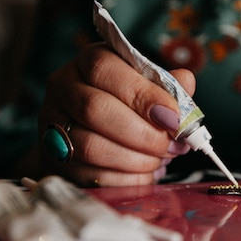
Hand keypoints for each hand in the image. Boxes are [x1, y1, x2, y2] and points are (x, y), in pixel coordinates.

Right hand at [38, 43, 193, 186]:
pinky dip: (126, 179)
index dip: (143, 95)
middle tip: (173, 146)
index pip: (105, 69)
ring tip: (160, 160)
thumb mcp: (149, 86)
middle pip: (96, 109)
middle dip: (143, 134)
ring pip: (92, 146)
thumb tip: (186, 82)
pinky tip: (144, 174)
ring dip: (136, 159)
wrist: (93, 135)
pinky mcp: (55, 160)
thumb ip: (168, 85)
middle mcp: (64, 88)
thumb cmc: (128, 105)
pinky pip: (91, 175)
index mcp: (89, 62)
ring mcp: (54, 125)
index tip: (174, 118)